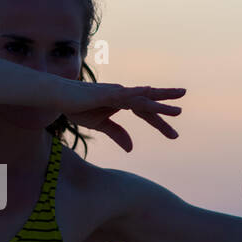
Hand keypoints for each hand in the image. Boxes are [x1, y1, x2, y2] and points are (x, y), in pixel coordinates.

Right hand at [58, 82, 185, 151]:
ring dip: (161, 104)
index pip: (146, 113)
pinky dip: (139, 95)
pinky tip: (151, 94)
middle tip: (183, 113)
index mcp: (123, 102)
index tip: (174, 135)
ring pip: (143, 99)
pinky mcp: (107, 93)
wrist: (58, 97)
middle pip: (149, 103)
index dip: (160, 124)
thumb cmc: (77, 107)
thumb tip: (132, 148)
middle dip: (167, 109)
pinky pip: (126, 95)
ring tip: (177, 111)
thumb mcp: (100, 125)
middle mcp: (123, 95)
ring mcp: (116, 93)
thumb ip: (117, 134)